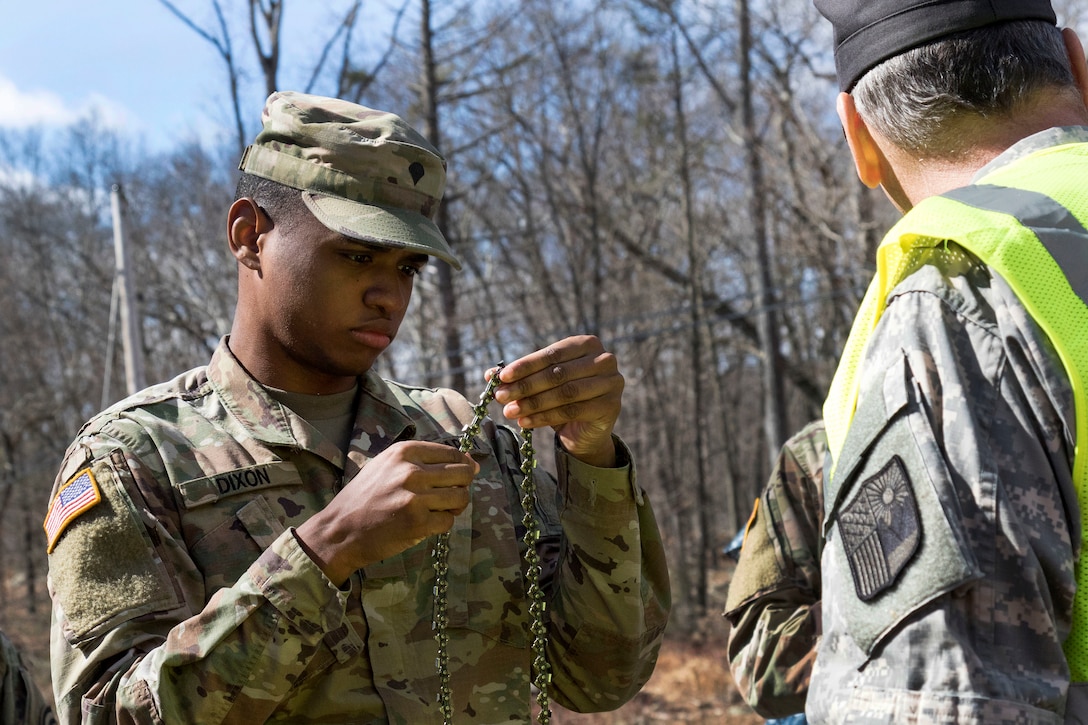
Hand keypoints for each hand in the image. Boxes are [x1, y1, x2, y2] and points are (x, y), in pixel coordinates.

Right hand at [295, 440, 478, 584]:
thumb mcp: (387, 465)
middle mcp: (411, 471)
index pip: (453, 453)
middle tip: (450, 496)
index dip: (464, 465)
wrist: (339, 530)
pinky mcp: (417, 523)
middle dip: (463, 486)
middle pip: (463, 474)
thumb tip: (470, 462)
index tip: (462, 476)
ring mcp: (415, 497)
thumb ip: (423, 461)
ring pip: (461, 498)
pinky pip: (448, 521)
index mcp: (405, 451)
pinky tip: (426, 524)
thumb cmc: (365, 497)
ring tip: (438, 510)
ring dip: (455, 506)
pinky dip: (442, 524)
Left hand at [490, 335, 622, 466]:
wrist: (586, 428)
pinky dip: (545, 417)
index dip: (525, 366)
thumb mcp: (541, 382)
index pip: (552, 354)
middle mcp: (604, 359)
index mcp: (586, 344)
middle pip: (558, 373)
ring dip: (533, 403)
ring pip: (565, 393)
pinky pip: (573, 411)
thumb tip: (490, 374)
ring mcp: (612, 382)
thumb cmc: (562, 397)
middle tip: (501, 397)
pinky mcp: (611, 406)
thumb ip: (520, 375)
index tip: (501, 377)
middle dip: (525, 386)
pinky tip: (525, 422)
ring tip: (510, 411)